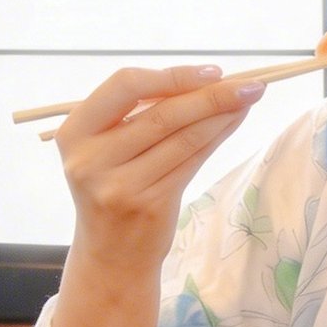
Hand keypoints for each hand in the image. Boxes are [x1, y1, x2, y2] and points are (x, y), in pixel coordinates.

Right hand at [57, 64, 262, 281]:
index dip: (173, 76)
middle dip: (212, 95)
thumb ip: (142, 114)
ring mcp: (119, 185)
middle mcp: (91, 159)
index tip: (212, 72)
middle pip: (162, 113)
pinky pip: (192, 161)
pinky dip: (217, 137)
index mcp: (75, 132)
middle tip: (250, 83)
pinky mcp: (150, 205)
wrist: (110, 254)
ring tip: (250, 98)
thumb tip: (205, 80)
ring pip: (183, 138)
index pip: (126, 86)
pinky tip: (234, 122)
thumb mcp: (109, 148)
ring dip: (222, 115)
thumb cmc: (114, 187)